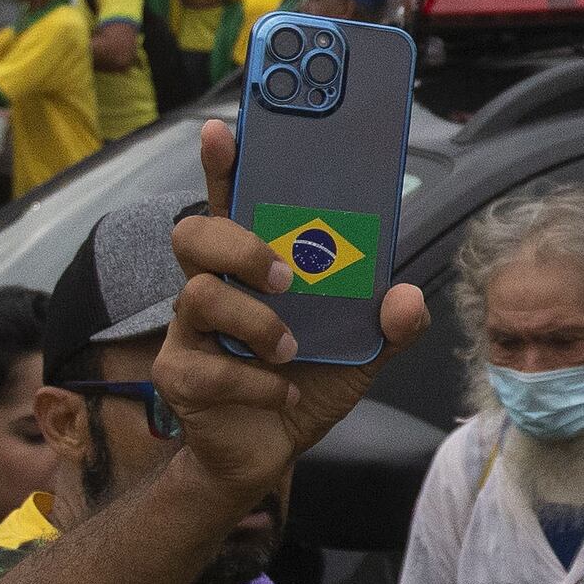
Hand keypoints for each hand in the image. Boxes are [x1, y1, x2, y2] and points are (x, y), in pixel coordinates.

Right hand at [141, 116, 429, 543]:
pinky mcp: (178, 376)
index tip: (225, 129)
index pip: (230, 200)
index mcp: (251, 265)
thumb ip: (392, 323)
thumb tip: (404, 297)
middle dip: (237, 243)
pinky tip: (281, 393)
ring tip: (290, 350)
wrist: (266, 454)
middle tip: (284, 275)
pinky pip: (208, 367)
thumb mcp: (363, 351)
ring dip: (255, 323)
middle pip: (192, 233)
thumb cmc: (304, 384)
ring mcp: (188, 332)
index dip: (223, 164)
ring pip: (196, 297)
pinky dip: (256, 382)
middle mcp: (211, 287)